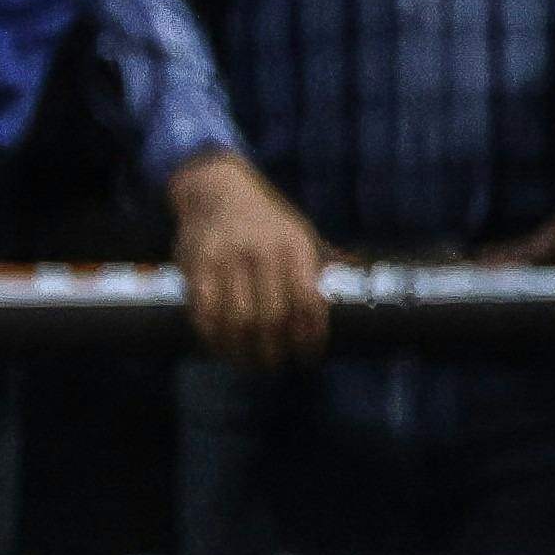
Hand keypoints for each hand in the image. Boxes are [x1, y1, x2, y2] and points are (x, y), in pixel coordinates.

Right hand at [167, 151, 333, 366]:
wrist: (217, 189)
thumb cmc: (266, 218)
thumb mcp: (301, 230)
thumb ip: (324, 257)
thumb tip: (357, 268)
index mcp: (294, 246)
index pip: (307, 302)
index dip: (309, 337)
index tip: (307, 358)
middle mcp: (262, 252)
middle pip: (272, 317)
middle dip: (273, 350)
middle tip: (273, 365)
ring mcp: (227, 259)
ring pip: (237, 320)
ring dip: (242, 351)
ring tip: (247, 364)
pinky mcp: (197, 266)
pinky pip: (205, 312)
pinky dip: (212, 337)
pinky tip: (220, 346)